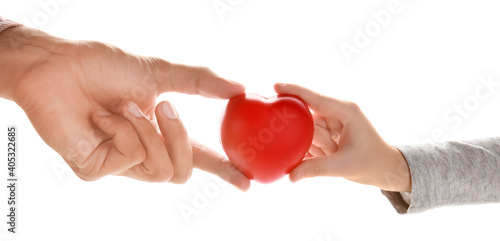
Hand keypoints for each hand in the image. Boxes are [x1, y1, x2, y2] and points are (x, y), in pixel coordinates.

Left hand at [0, 26, 249, 189]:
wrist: (59, 64)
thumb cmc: (105, 66)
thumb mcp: (159, 72)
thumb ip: (200, 82)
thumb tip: (240, 88)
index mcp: (160, 133)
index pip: (198, 158)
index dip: (224, 171)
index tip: (247, 182)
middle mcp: (142, 152)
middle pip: (181, 173)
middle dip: (179, 140)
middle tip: (165, 108)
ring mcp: (119, 163)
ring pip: (160, 171)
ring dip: (148, 133)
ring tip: (126, 106)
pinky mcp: (95, 169)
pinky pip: (129, 161)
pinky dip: (122, 133)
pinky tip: (101, 117)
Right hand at [274, 83, 410, 191]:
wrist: (386, 170)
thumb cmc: (372, 163)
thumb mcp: (344, 166)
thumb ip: (316, 168)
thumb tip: (291, 175)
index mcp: (345, 111)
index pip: (315, 98)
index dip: (294, 91)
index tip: (275, 86)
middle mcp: (337, 113)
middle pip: (308, 118)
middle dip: (311, 137)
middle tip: (326, 149)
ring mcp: (332, 123)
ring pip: (308, 132)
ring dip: (316, 148)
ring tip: (335, 155)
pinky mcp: (328, 133)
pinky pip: (310, 139)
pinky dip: (313, 151)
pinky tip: (326, 157)